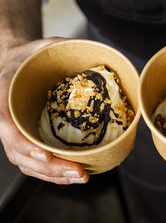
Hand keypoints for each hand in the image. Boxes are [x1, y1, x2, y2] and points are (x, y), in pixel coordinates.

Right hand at [0, 38, 88, 183]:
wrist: (21, 62)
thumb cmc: (32, 56)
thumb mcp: (45, 45)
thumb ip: (61, 48)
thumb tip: (99, 54)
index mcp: (4, 96)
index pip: (6, 125)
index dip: (23, 144)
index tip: (45, 155)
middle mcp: (8, 118)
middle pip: (19, 153)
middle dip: (49, 169)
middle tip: (78, 172)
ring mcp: (18, 132)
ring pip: (28, 163)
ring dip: (54, 176)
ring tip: (81, 177)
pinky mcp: (30, 138)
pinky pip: (37, 161)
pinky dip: (54, 172)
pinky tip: (73, 175)